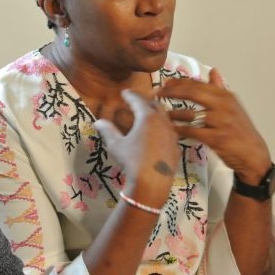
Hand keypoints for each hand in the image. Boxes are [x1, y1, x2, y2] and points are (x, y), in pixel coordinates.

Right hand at [93, 90, 178, 205]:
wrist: (152, 182)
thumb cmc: (132, 160)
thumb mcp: (116, 145)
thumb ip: (108, 130)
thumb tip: (98, 122)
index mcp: (147, 117)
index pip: (138, 100)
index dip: (131, 95)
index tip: (125, 92)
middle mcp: (162, 122)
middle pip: (155, 105)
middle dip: (145, 101)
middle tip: (136, 101)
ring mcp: (172, 134)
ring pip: (165, 118)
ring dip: (155, 113)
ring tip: (147, 116)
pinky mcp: (176, 147)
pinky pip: (169, 131)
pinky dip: (161, 127)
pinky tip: (156, 134)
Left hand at [158, 68, 270, 183]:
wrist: (253, 154)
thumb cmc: (241, 130)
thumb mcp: (233, 106)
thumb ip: (220, 89)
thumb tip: (213, 71)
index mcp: (226, 96)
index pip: (198, 84)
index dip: (178, 83)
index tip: (164, 84)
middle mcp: (224, 105)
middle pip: (192, 93)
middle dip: (172, 92)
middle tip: (158, 95)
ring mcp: (220, 122)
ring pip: (190, 114)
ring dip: (173, 113)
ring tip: (162, 114)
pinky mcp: (217, 138)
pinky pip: (192, 131)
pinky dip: (180, 129)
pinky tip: (172, 129)